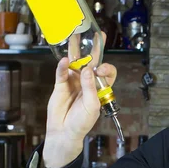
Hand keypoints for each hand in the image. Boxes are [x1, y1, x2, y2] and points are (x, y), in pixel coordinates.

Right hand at [43, 36, 116, 167]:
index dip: (106, 68)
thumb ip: (90, 87)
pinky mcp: (61, 84)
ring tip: (75, 37)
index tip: (101, 70)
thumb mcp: (92, 106)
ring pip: (76, 63)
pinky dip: (63, 66)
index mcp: (100, 87)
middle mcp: (88, 82)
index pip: (107, 72)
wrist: (65, 132)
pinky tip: (64, 61)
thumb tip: (88, 69)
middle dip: (95, 49)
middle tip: (97, 35)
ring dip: (76, 51)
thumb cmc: (83, 122)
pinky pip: (62, 72)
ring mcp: (74, 81)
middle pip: (92, 62)